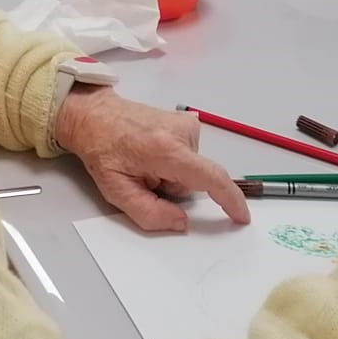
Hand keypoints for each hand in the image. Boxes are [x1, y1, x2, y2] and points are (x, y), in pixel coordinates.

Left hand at [54, 86, 249, 231]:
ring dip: (172, 175)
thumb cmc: (102, 150)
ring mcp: (186, 124)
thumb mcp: (115, 191)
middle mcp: (181, 132)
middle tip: (145, 179)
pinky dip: (174, 162)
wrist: (95, 116)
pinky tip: (152, 153)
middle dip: (175, 188)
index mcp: (166, 150)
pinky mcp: (186, 122)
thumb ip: (149, 212)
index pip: (210, 177)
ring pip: (192, 169)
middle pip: (197, 179)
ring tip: (145, 163)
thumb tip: (182, 222)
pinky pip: (189, 156)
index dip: (230, 199)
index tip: (241, 216)